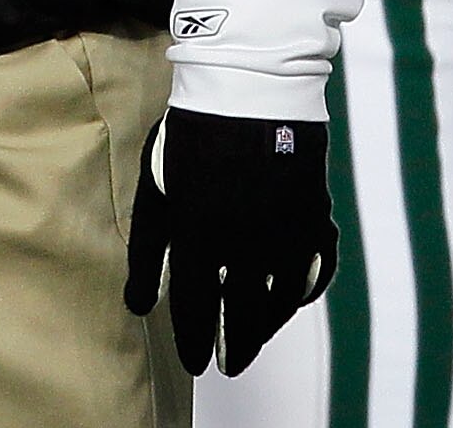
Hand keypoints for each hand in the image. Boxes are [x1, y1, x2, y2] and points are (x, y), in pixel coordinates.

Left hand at [127, 106, 336, 374]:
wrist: (250, 86)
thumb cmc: (193, 134)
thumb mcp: (157, 187)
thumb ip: (146, 249)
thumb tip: (136, 304)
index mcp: (199, 230)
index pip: (195, 306)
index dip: (194, 340)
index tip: (195, 363)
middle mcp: (245, 238)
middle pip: (240, 313)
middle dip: (233, 346)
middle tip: (229, 367)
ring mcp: (285, 229)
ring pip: (280, 300)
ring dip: (266, 327)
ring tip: (253, 340)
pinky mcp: (314, 216)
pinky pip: (316, 270)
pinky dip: (305, 293)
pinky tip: (289, 302)